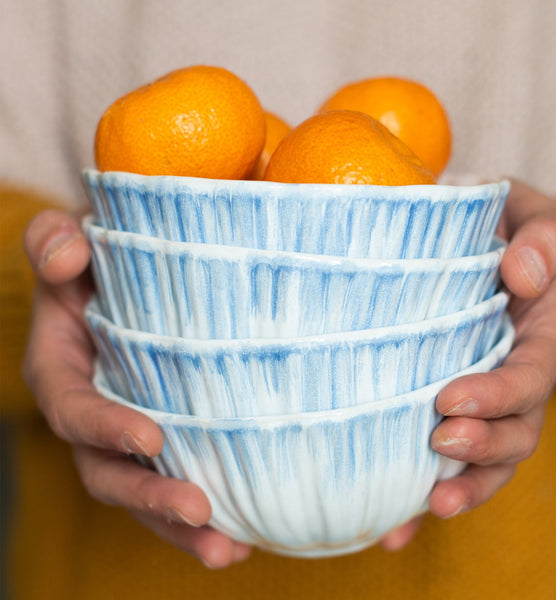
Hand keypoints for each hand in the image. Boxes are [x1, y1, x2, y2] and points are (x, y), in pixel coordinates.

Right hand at [22, 209, 250, 568]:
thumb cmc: (100, 260)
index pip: (73, 409)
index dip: (105, 428)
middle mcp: (94, 414)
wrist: (130, 275)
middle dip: (149, 499)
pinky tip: (247, 530)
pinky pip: (180, 479)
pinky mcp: (169, 438)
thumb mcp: (71, 243)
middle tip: (200, 513)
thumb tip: (66, 256)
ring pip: (147, 491)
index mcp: (63, 372)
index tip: (152, 439)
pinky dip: (209, 510)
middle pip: (110, 472)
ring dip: (181, 527)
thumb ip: (54, 242)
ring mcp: (132, 433)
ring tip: (229, 550)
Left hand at [427, 180, 555, 518]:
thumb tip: (524, 275)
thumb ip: (542, 237)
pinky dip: (425, 499)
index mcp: (536, 335)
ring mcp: (487, 402)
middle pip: (515, 429)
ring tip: (425, 506)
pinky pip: (449, 462)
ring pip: (488, 459)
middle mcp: (516, 377)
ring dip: (462, 486)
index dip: (500, 394)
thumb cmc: (503, 231)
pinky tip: (395, 526)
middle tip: (437, 444)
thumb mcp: (530, 216)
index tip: (452, 399)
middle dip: (481, 447)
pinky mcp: (454, 412)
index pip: (531, 374)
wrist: (479, 246)